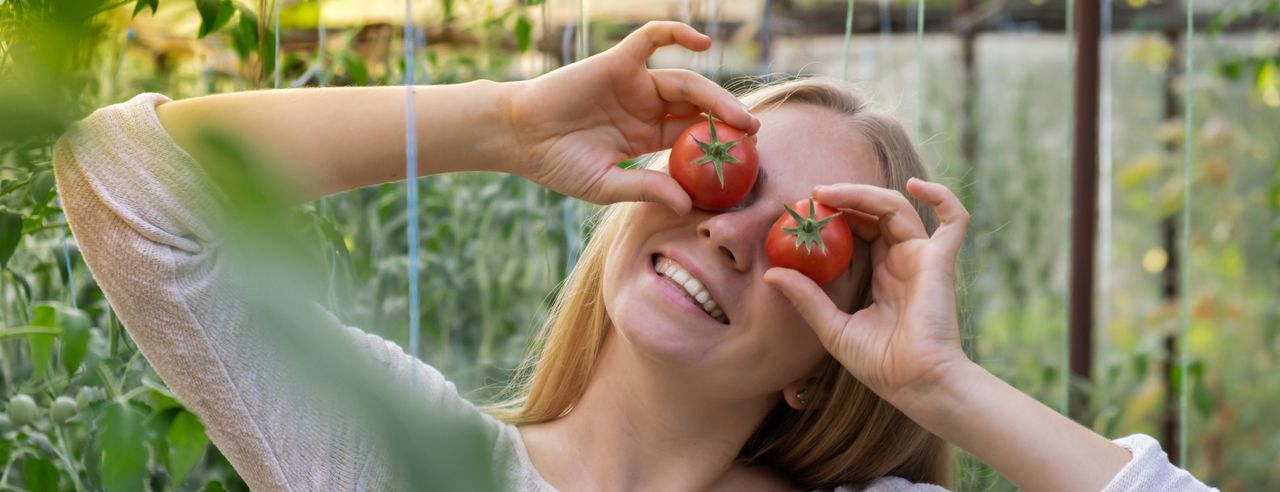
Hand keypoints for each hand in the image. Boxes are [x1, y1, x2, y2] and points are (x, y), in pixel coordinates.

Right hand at [504, 21, 759, 214]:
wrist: (517, 137)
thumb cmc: (557, 164)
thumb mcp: (606, 185)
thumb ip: (646, 188)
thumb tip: (685, 204)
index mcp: (647, 136)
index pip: (691, 135)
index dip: (718, 144)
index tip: (745, 158)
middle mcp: (645, 107)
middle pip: (696, 107)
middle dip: (727, 119)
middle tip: (753, 134)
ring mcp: (633, 83)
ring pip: (684, 81)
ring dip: (715, 95)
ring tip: (739, 117)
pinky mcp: (618, 62)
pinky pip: (651, 39)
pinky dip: (677, 33)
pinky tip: (703, 43)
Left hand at [763, 179, 970, 408]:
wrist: (915, 385)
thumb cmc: (880, 365)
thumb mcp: (833, 328)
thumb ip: (807, 299)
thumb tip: (771, 273)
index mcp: (884, 274)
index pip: (860, 230)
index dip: (837, 215)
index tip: (806, 209)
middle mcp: (904, 260)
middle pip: (875, 213)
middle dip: (845, 198)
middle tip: (812, 196)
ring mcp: (923, 258)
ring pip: (898, 207)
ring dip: (865, 194)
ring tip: (830, 193)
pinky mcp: (940, 261)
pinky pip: (955, 220)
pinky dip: (942, 196)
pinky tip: (916, 184)